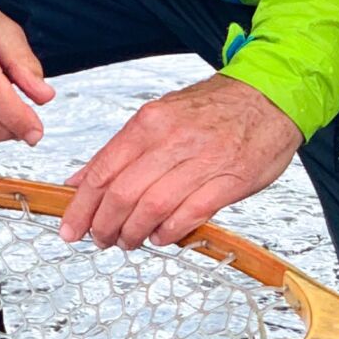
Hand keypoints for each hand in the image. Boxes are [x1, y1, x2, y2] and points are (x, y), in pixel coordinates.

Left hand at [59, 73, 300, 248]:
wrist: (268, 97)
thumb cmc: (212, 109)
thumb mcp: (159, 117)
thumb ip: (120, 151)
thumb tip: (79, 180)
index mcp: (149, 122)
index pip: (103, 171)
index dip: (81, 206)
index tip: (69, 229)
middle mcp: (171, 139)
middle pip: (122, 194)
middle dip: (104, 226)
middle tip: (101, 240)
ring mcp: (201, 161)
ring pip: (151, 208)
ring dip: (133, 234)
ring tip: (129, 241)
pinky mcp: (228, 181)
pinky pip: (189, 215)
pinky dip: (169, 233)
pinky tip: (160, 237)